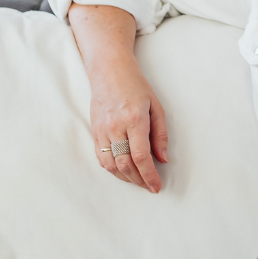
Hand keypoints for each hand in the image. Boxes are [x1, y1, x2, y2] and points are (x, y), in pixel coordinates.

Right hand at [68, 3, 166, 193]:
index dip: (149, 175)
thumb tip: (163, 159)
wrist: (109, 71)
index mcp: (134, 120)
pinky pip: (101, 158)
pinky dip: (112, 169)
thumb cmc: (136, 86)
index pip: (141, 157)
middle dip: (139, 180)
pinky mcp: (94, 131)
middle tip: (150, 187)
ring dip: (125, 178)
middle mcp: (116, 127)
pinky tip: (123, 172)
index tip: (157, 186)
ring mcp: (102, 130)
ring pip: (111, 165)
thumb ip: (160, 134)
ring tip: (138, 182)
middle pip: (125, 165)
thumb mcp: (156, 106)